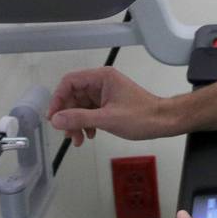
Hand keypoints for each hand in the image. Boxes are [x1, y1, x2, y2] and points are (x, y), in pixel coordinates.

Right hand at [47, 68, 172, 145]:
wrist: (163, 122)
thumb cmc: (140, 117)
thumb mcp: (107, 119)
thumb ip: (79, 118)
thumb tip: (55, 119)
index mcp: (101, 77)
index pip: (70, 82)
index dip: (58, 99)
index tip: (53, 117)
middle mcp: (101, 82)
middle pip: (73, 96)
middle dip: (68, 116)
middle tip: (68, 135)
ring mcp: (105, 93)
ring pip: (80, 106)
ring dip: (76, 123)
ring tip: (79, 140)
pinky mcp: (108, 104)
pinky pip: (89, 112)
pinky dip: (86, 124)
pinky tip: (90, 135)